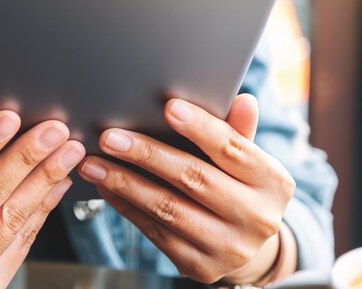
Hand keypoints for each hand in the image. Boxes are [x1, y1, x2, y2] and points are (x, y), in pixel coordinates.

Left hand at [78, 94, 296, 283]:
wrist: (244, 244)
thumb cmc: (238, 186)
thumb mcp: (246, 159)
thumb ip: (238, 131)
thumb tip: (242, 100)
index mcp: (273, 182)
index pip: (232, 148)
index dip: (200, 127)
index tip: (168, 107)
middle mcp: (257, 218)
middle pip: (193, 177)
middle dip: (146, 154)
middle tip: (109, 137)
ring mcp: (228, 247)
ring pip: (167, 207)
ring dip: (124, 183)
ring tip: (93, 163)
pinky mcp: (199, 266)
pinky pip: (155, 231)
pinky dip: (126, 206)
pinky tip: (105, 187)